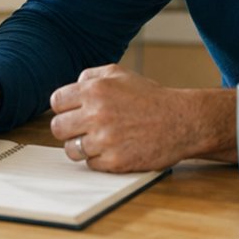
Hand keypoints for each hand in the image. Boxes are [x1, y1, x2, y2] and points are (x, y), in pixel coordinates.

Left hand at [48, 64, 234, 171]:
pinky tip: (114, 149)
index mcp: (95, 90)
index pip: (56, 102)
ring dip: (82, 147)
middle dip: (68, 129)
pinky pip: (91, 164)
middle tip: (83, 129)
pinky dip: (100, 160)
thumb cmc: (151, 98)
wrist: (182, 121)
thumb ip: (92, 75)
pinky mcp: (115, 161)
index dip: (64, 108)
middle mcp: (96, 114)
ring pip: (71, 149)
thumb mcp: (121, 74)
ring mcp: (105, 139)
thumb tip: (73, 85)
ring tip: (99, 141)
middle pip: (57, 128)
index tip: (73, 113)